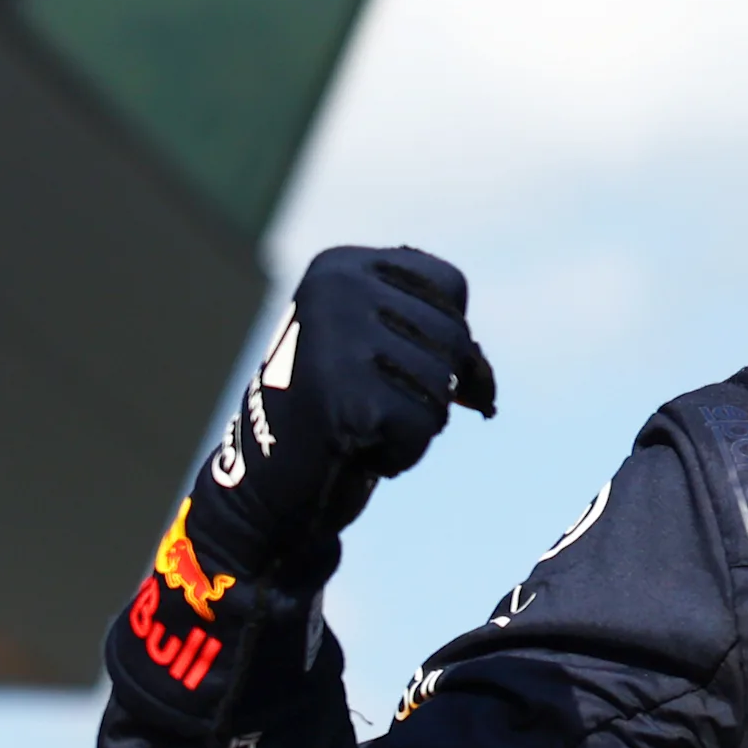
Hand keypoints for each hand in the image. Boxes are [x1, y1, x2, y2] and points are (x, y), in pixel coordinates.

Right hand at [188, 246, 496, 580]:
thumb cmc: (336, 408)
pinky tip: (355, 447)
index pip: (449, 285)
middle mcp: (337, 291)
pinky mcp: (351, 399)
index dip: (445, 334)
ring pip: (442, 383)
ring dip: (416, 419)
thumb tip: (481, 388)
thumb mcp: (379, 347)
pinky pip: (423, 425)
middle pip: (453, 336)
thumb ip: (439, 342)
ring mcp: (341, 342)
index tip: (400, 360)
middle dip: (431, 383)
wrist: (266, 480)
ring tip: (360, 421)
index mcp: (341, 267)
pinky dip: (401, 450)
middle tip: (371, 400)